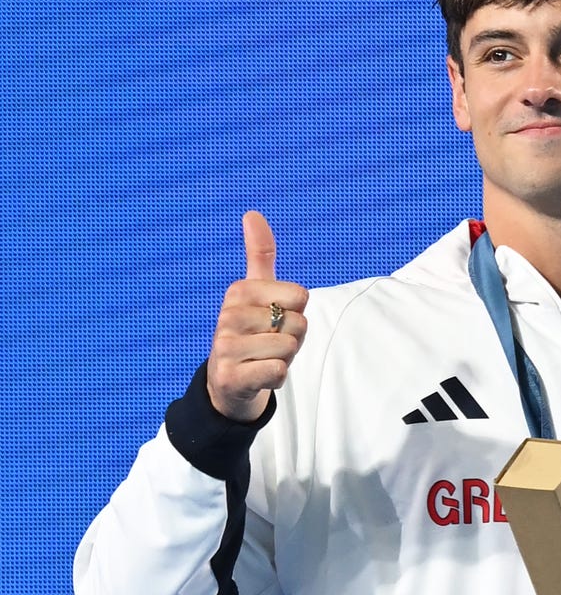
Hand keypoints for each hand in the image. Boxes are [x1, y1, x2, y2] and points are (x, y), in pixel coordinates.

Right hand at [207, 211, 308, 421]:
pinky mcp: (230, 376)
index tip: (276, 320)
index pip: (301, 296)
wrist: (228, 381)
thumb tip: (252, 213)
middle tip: (269, 344)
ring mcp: (226, 348)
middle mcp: (228, 316)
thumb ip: (259, 254)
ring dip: (285, 359)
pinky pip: (278, 371)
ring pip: (289, 348)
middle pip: (299, 324)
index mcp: (238, 291)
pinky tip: (260, 375)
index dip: (298, 313)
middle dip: (293, 339)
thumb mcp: (256, 291)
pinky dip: (277, 377)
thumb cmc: (252, 332)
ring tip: (263, 359)